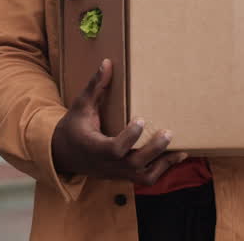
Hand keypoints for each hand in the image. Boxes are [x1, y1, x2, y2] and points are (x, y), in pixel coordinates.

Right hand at [51, 59, 188, 182]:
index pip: (114, 149)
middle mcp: (107, 164)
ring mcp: (117, 173)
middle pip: (134, 164)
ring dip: (163, 165)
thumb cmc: (74, 127)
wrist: (64, 155)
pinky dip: (162, 169)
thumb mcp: (80, 105)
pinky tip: (176, 156)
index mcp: (95, 148)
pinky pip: (145, 179)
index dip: (129, 137)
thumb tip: (107, 63)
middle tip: (168, 132)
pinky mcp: (124, 175)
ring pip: (143, 177)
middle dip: (153, 150)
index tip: (140, 119)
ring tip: (179, 150)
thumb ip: (95, 87)